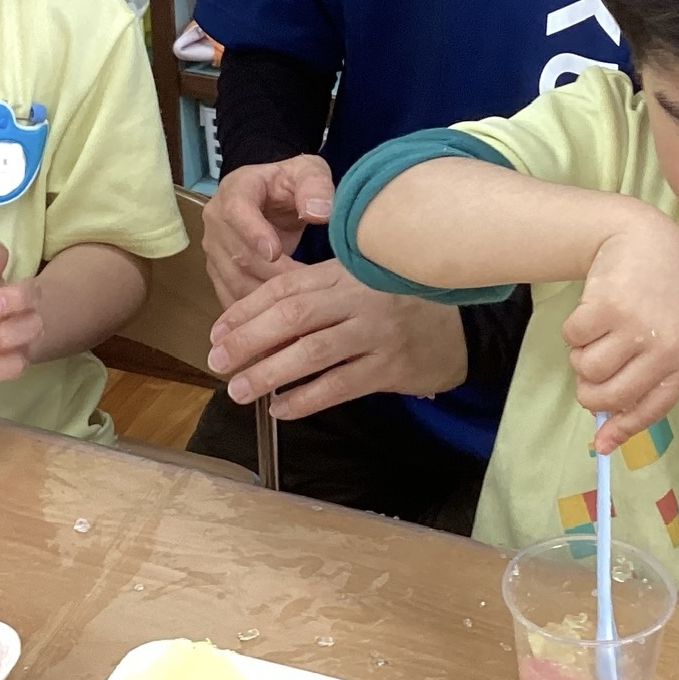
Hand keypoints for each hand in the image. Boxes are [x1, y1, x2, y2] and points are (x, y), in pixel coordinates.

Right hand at [203, 155, 335, 305]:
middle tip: (306, 289)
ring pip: (234, 280)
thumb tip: (319, 213)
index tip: (276, 252)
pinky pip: (229, 296)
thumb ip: (316, 187)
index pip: (237, 211)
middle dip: (272, 274)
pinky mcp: (217, 270)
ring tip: (298, 308)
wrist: (272, 196)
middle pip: (238, 254)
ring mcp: (213, 248)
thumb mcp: (308, 173)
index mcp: (236, 189)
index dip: (253, 233)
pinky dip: (252, 313)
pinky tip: (277, 325)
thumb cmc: (290, 184)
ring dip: (265, 298)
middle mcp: (216, 219)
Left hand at [208, 259, 466, 418]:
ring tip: (240, 390)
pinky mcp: (391, 367)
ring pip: (313, 352)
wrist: (462, 331)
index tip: (217, 331)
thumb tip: (250, 324)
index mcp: (345, 271)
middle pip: (293, 315)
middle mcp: (359, 297)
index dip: (246, 309)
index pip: (285, 287)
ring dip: (270, 372)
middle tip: (217, 360)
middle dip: (248, 339)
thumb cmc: (395, 307)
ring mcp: (376, 332)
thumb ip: (316, 294)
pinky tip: (281, 408)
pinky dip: (306, 399)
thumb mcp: (358, 284)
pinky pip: (339, 385)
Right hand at [562, 207, 678, 451]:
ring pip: (587, 368)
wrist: (647, 241)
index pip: (652, 407)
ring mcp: (638, 325)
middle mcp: (667, 346)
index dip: (623, 427)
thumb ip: (641, 382)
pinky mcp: (608, 304)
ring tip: (598, 331)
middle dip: (589, 389)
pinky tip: (593, 308)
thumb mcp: (663, 339)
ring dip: (582, 354)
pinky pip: (572, 338)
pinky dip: (574, 328)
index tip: (600, 444)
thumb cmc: (654, 298)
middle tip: (588, 369)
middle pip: (609, 395)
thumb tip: (604, 440)